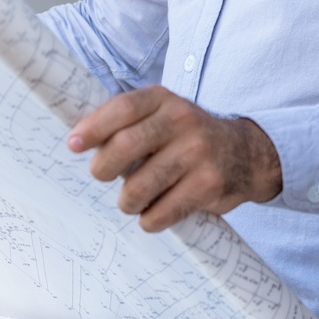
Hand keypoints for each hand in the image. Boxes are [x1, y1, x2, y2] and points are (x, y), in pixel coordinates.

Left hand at [66, 85, 280, 231]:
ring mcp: (197, 153)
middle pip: (126, 145)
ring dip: (126, 201)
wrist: (246, 154)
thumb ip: (125, 121)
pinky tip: (151, 216)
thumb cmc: (186, 136)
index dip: (93, 127)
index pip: (122, 108)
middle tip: (100, 176)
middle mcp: (182, 120)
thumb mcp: (161, 114)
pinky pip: (164, 211)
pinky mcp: (209, 185)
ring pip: (140, 185)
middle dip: (103, 167)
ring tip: (129, 202)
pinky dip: (150, 219)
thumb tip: (77, 140)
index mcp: (163, 99)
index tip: (73, 144)